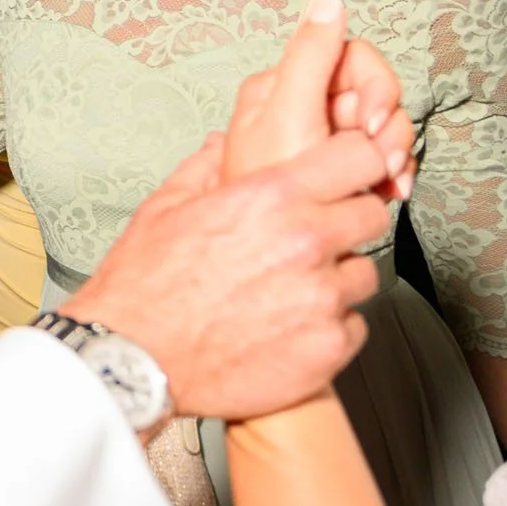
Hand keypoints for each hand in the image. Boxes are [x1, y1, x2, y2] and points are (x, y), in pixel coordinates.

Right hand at [64, 129, 396, 421]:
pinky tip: (288, 326)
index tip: (345, 175)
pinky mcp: (327, 349)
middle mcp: (306, 242)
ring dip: (337, 278)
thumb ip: (207, 169)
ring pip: (364, 274)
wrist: (134, 359)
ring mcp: (322, 298)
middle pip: (373, 215)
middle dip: (348, 221)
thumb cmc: (143, 286)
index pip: (360, 157)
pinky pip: (353, 326)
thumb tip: (223, 146)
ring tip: (292, 289)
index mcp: (271, 197)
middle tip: (314, 237)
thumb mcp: (165, 208)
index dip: (354, 164)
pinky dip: (328, 326)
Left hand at [223, 0, 413, 198]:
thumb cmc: (272, 186)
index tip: (372, 124)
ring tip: (383, 185)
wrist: (268, 248)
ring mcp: (324, 137)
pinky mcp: (340, 167)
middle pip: (376, 91)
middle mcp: (304, 104)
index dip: (375, 88)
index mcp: (285, 84)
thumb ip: (311, 57)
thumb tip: (329, 1)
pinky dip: (391, 173)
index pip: (353, 57)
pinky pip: (384, 156)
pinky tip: (386, 193)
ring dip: (394, 154)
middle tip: (381, 162)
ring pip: (387, 126)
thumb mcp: (289, 116)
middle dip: (388, 128)